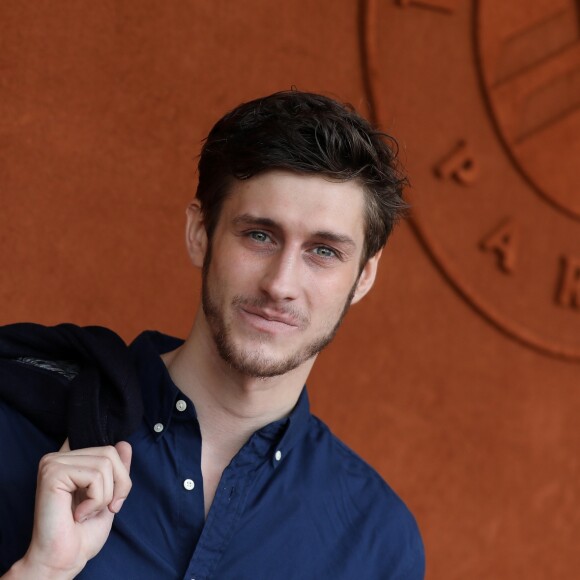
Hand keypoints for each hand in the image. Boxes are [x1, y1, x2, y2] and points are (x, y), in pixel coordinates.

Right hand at [6, 440, 131, 578]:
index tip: (106, 495)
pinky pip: (94, 477)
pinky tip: (78, 515)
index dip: (117, 469)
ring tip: (86, 513)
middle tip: (104, 509)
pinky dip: (95, 500)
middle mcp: (58, 457)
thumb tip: (125, 444)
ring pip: (105, 464)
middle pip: (110, 453)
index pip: (108, 447)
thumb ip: (116, 469)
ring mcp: (53, 463)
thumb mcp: (109, 495)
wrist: (64, 559)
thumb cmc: (83, 533)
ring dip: (105, 496)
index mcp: (70, 461)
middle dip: (119, 485)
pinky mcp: (52, 473)